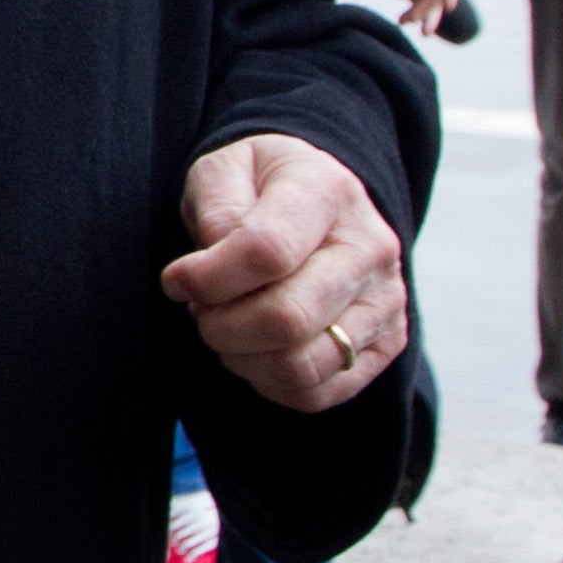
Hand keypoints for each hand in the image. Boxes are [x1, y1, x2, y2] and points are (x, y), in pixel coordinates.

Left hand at [161, 133, 408, 412]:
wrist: (316, 201)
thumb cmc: (259, 188)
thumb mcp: (224, 169)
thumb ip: (214, 209)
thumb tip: (205, 273)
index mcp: (327, 191)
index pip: (267, 252)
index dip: (208, 278)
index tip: (177, 280)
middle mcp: (370, 247)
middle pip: (287, 319)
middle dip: (220, 326)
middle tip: (201, 310)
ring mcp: (385, 300)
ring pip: (301, 366)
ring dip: (242, 358)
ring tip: (228, 328)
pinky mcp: (386, 344)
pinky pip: (316, 392)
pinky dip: (269, 383)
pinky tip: (256, 350)